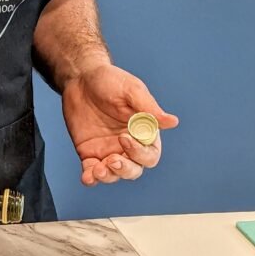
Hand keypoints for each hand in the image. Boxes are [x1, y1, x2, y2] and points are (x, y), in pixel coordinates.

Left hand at [62, 63, 178, 186]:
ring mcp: (108, 150)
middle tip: (112, 159)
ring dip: (108, 176)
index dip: (140, 152)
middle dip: (125, 169)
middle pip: (134, 169)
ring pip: (114, 175)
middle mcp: (128, 145)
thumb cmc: (110, 80)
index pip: (150, 153)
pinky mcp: (89, 153)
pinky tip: (87, 177)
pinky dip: (90, 178)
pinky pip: (91, 171)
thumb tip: (173, 122)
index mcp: (144, 132)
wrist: (81, 77)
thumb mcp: (131, 90)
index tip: (124, 137)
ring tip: (98, 170)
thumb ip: (149, 108)